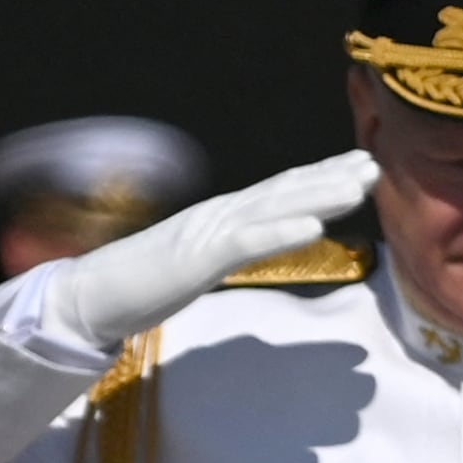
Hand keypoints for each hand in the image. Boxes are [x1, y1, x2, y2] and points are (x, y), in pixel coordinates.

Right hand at [49, 150, 379, 346]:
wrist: (89, 298)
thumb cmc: (145, 284)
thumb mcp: (203, 264)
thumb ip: (233, 250)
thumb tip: (261, 246)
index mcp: (223, 218)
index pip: (279, 192)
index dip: (320, 177)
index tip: (360, 167)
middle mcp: (219, 215)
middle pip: (283, 191)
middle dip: (330, 177)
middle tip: (373, 164)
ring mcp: (207, 233)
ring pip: (272, 208)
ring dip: (318, 195)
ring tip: (359, 184)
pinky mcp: (196, 259)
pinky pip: (246, 244)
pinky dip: (281, 232)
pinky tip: (313, 225)